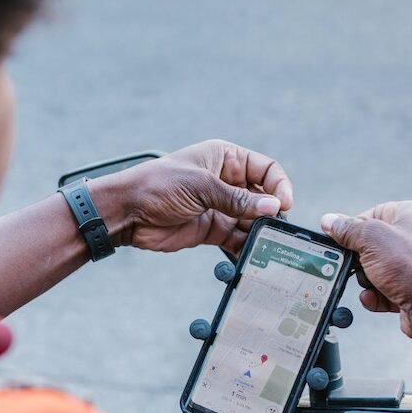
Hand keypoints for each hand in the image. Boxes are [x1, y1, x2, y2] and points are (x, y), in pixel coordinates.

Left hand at [90, 140, 292, 255]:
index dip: (279, 185)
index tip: (284, 203)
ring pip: (253, 220)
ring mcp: (221, 207)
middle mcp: (227, 181)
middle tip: (277, 227)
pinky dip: (247, 246)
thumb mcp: (200, 186)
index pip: (265, 168)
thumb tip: (273, 206)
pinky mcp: (213, 230)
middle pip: (264, 196)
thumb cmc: (157, 186)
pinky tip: (254, 254)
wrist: (127, 212)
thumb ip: (237, 199)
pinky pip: (238, 238)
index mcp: (225, 158)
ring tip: (269, 243)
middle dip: (272, 211)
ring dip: (262, 231)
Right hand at [320, 201, 411, 337]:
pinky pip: (385, 290)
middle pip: (373, 244)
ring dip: (367, 280)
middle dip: (360, 259)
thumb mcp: (371, 238)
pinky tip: (377, 299)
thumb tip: (329, 220)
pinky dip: (377, 296)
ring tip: (374, 285)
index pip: (374, 213)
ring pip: (377, 270)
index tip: (340, 239)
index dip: (355, 227)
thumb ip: (347, 229)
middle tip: (356, 265)